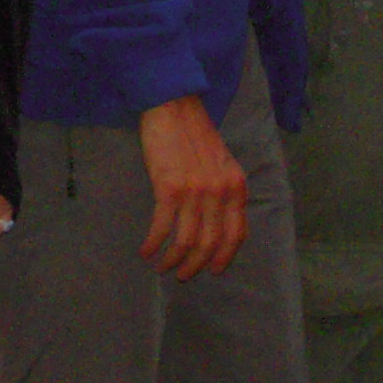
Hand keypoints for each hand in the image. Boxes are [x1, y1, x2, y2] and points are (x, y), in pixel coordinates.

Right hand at [137, 95, 246, 279]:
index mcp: (236, 187)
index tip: (212, 270)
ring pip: (186, 241)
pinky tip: (146, 250)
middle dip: (195, 265)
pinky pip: (163, 227)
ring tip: (163, 267)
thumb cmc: (194, 133)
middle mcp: (220, 193)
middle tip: (182, 275)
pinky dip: (153, 243)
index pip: (236, 234)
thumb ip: (225, 190)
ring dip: (173, 260)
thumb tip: (218, 222)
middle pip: (209, 243)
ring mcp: (195, 192)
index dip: (224, 257)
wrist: (174, 107)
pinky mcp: (169, 188)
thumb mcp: (222, 162)